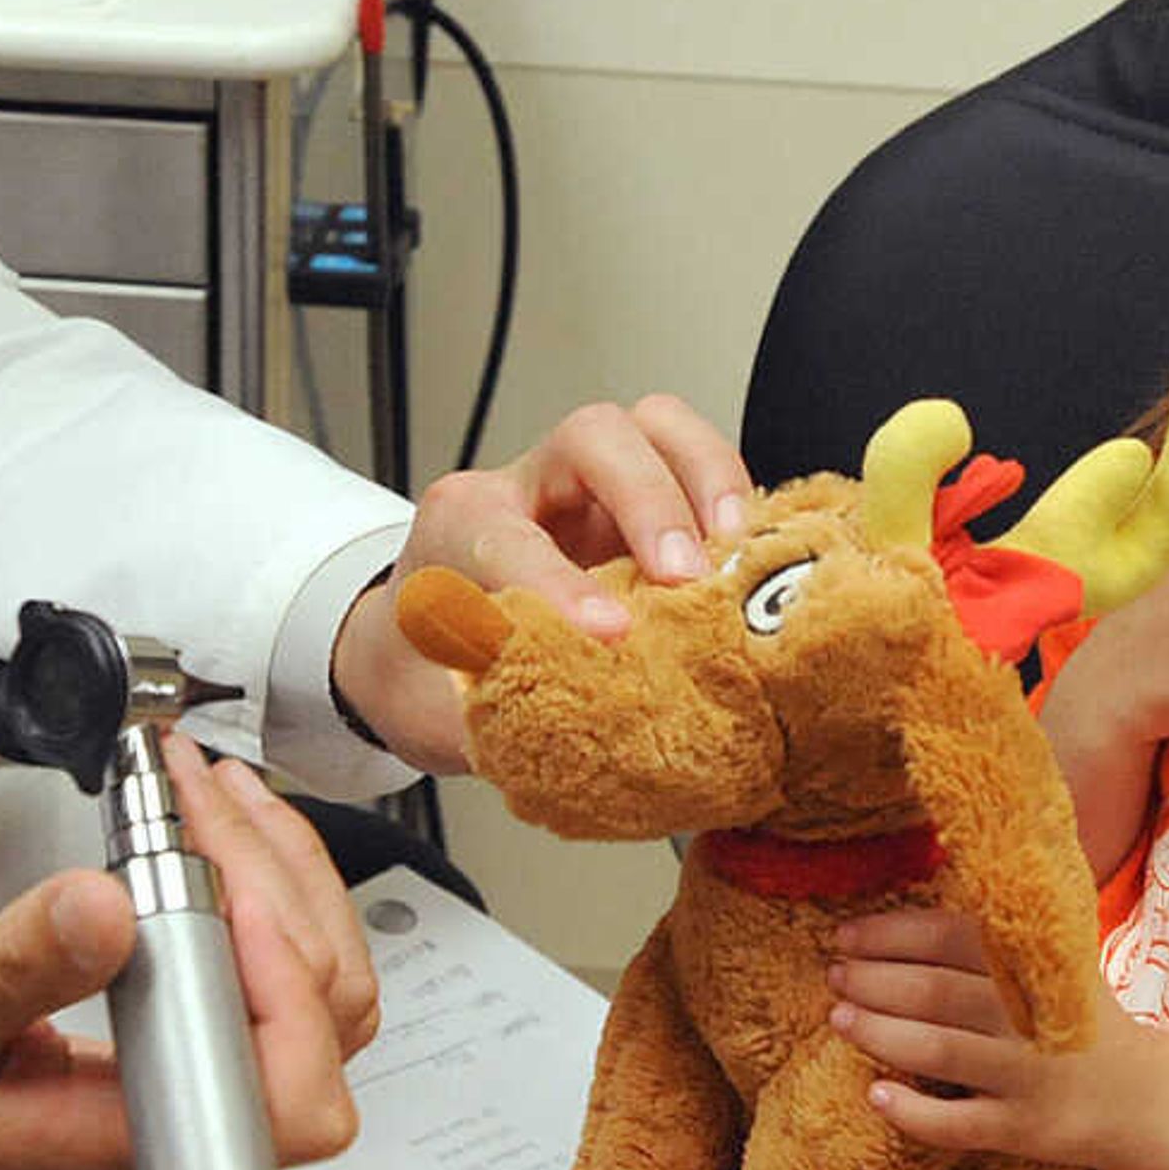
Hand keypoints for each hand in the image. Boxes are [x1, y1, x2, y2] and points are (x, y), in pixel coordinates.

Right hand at [0, 738, 361, 1169]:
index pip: (285, 1090)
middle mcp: (178, 1137)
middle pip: (323, 1019)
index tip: (210, 868)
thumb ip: (7, 967)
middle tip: (197, 790)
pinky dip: (263, 904)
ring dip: (285, 882)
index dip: (281, 970)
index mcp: (124, 1145)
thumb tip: (108, 904)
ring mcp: (187, 1105)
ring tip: (217, 795)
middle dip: (277, 879)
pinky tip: (217, 842)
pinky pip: (269, 994)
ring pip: (316, 1001)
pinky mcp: (177, 1069)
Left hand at [331, 395, 755, 770]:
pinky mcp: (644, 507)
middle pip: (593, 436)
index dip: (561, 582)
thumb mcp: (437, 708)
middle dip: (649, 499)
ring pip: (656, 428)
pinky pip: (697, 468)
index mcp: (457, 525)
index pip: (510, 535)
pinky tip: (753, 554)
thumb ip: (499, 718)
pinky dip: (734, 502)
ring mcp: (591, 488)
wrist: (415, 652)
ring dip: (708, 479)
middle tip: (686, 578)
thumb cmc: (424, 668)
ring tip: (738, 548)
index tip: (606, 633)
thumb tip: (580, 741)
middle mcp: (527, 486)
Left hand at [824, 906, 1148, 1169]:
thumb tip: (933, 857)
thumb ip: (1001, 924)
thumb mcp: (1055, 960)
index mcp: (1032, 965)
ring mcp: (1026, 1075)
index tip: (845, 935)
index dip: (890, 933)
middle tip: (834, 974)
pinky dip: (914, 1113)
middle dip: (874, 980)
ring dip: (881, 1034)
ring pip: (939, 1052)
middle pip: (936, 992)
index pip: (950, 937)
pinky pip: (959, 1124)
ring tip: (839, 1019)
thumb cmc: (1075, 1018)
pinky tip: (876, 1096)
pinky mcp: (1025, 1129)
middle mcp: (1028, 1017)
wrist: (1145, 1097)